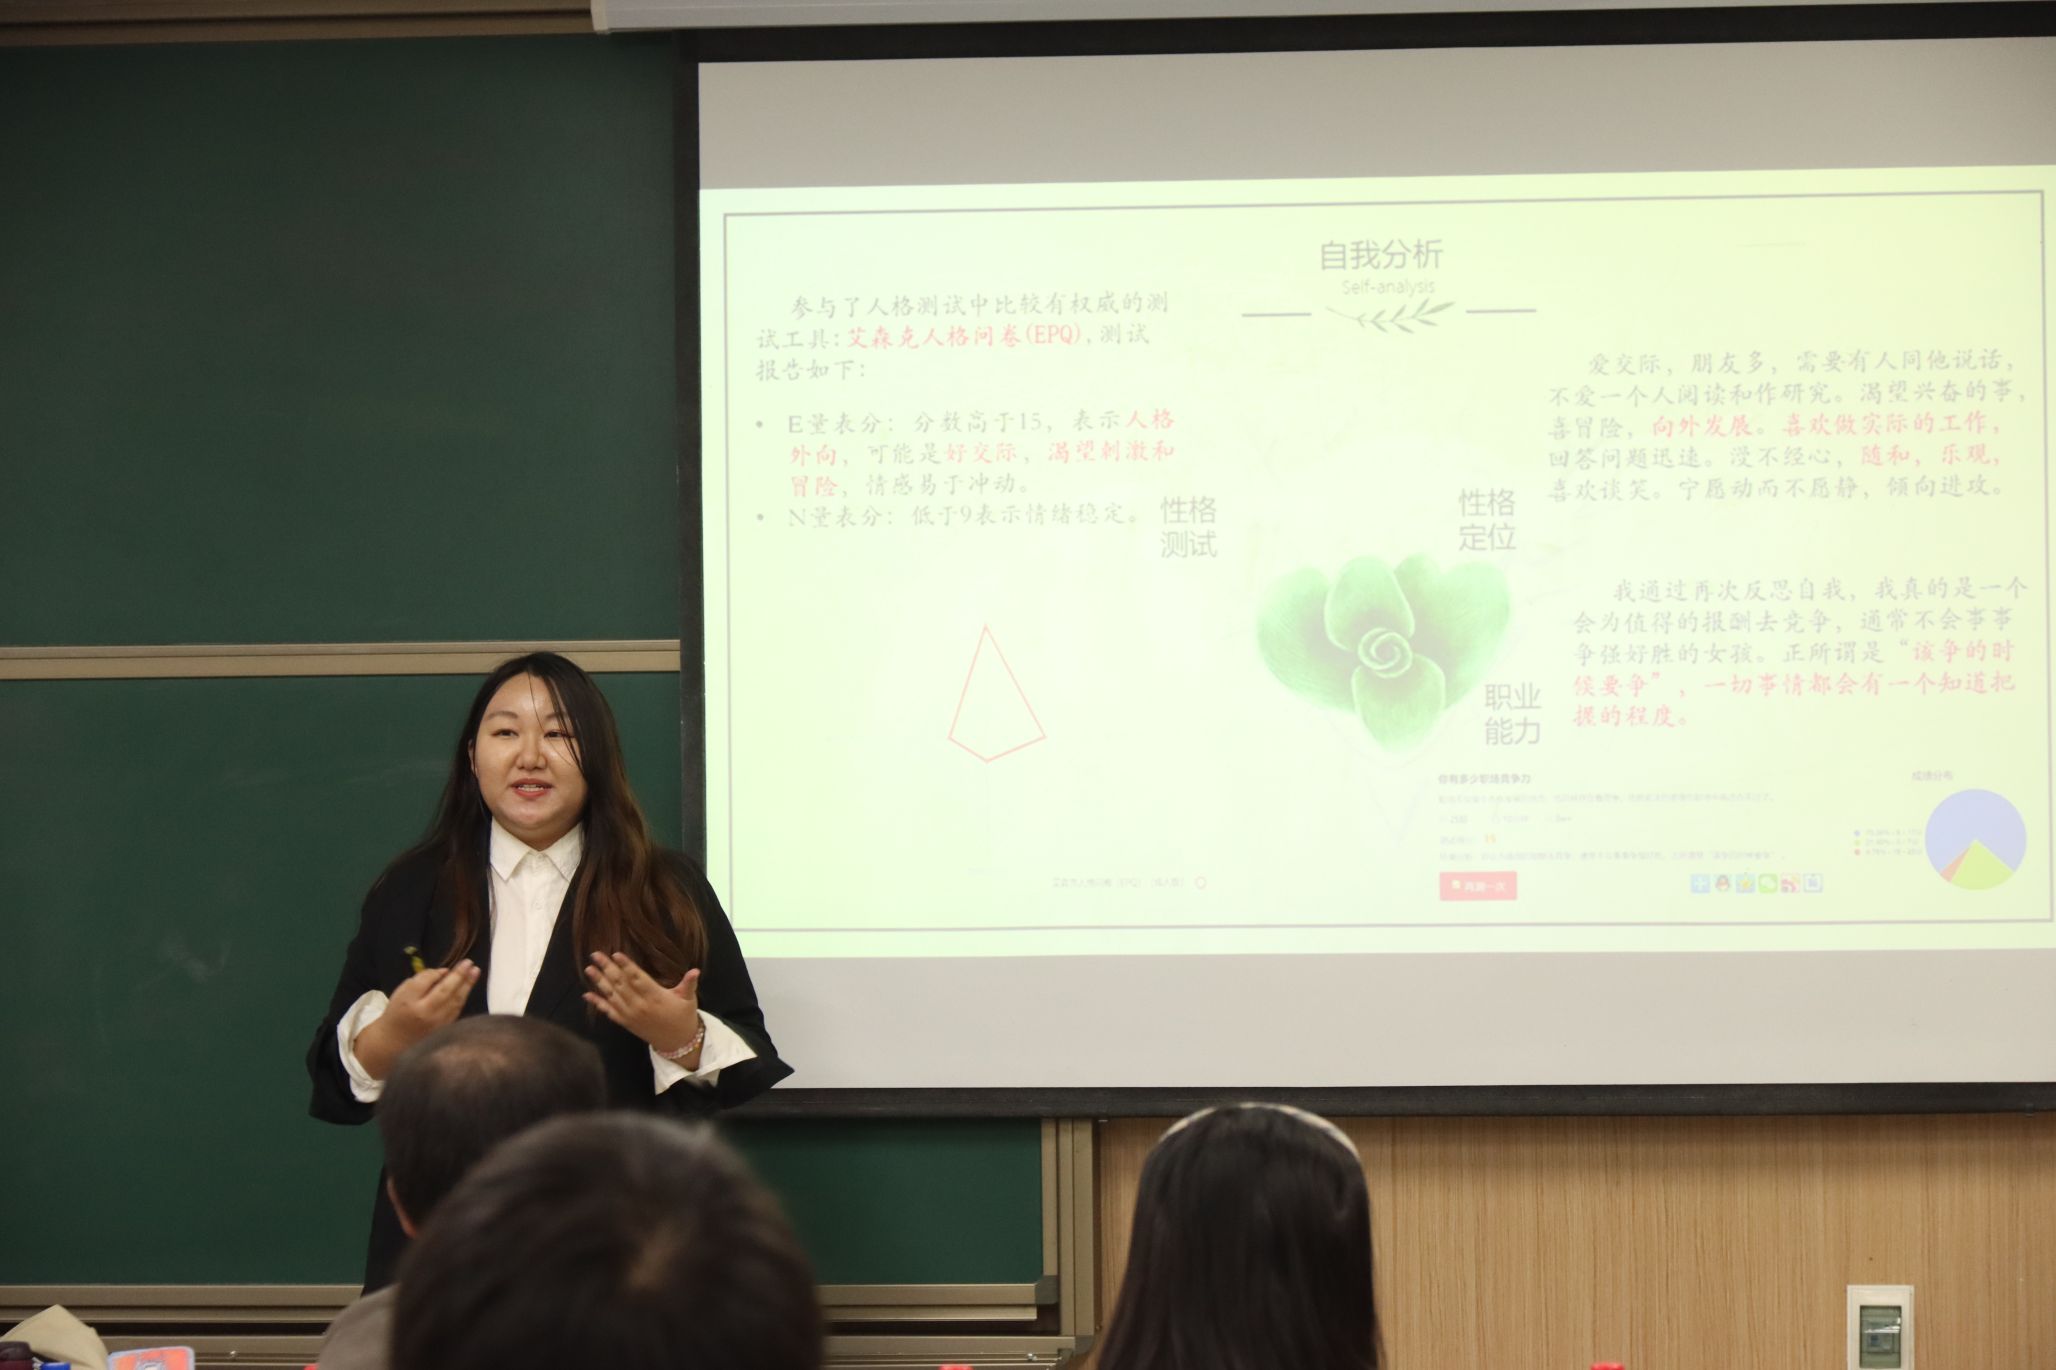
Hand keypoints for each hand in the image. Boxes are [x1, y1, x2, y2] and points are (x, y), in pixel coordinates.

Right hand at [353, 960, 478, 1078]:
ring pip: (455, 1001)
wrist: (394, 1041)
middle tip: (469, 962)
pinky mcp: (443, 1030)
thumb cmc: (398, 1013)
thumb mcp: (402, 993)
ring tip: (475, 971)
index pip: (425, 981)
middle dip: (459, 975)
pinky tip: (467, 988)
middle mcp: (423, 1013)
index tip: (446, 968)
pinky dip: (462, 998)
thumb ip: (421, 981)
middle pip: (444, 990)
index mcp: (408, 1001)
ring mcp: (436, 1023)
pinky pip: (456, 1010)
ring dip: (467, 985)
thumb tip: (444, 972)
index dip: (436, 973)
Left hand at [584, 952, 700, 1057]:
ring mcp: (630, 1015)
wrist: (677, 1043)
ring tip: (589, 969)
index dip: (626, 966)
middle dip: (607, 968)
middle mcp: (640, 1005)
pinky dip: (598, 1003)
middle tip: (595, 954)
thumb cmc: (683, 1016)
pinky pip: (609, 1012)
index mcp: (655, 997)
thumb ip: (689, 984)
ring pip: (612, 995)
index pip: (638, 978)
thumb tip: (695, 970)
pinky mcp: (626, 1023)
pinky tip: (587, 995)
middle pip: (621, 984)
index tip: (616, 954)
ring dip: (599, 982)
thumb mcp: (689, 999)